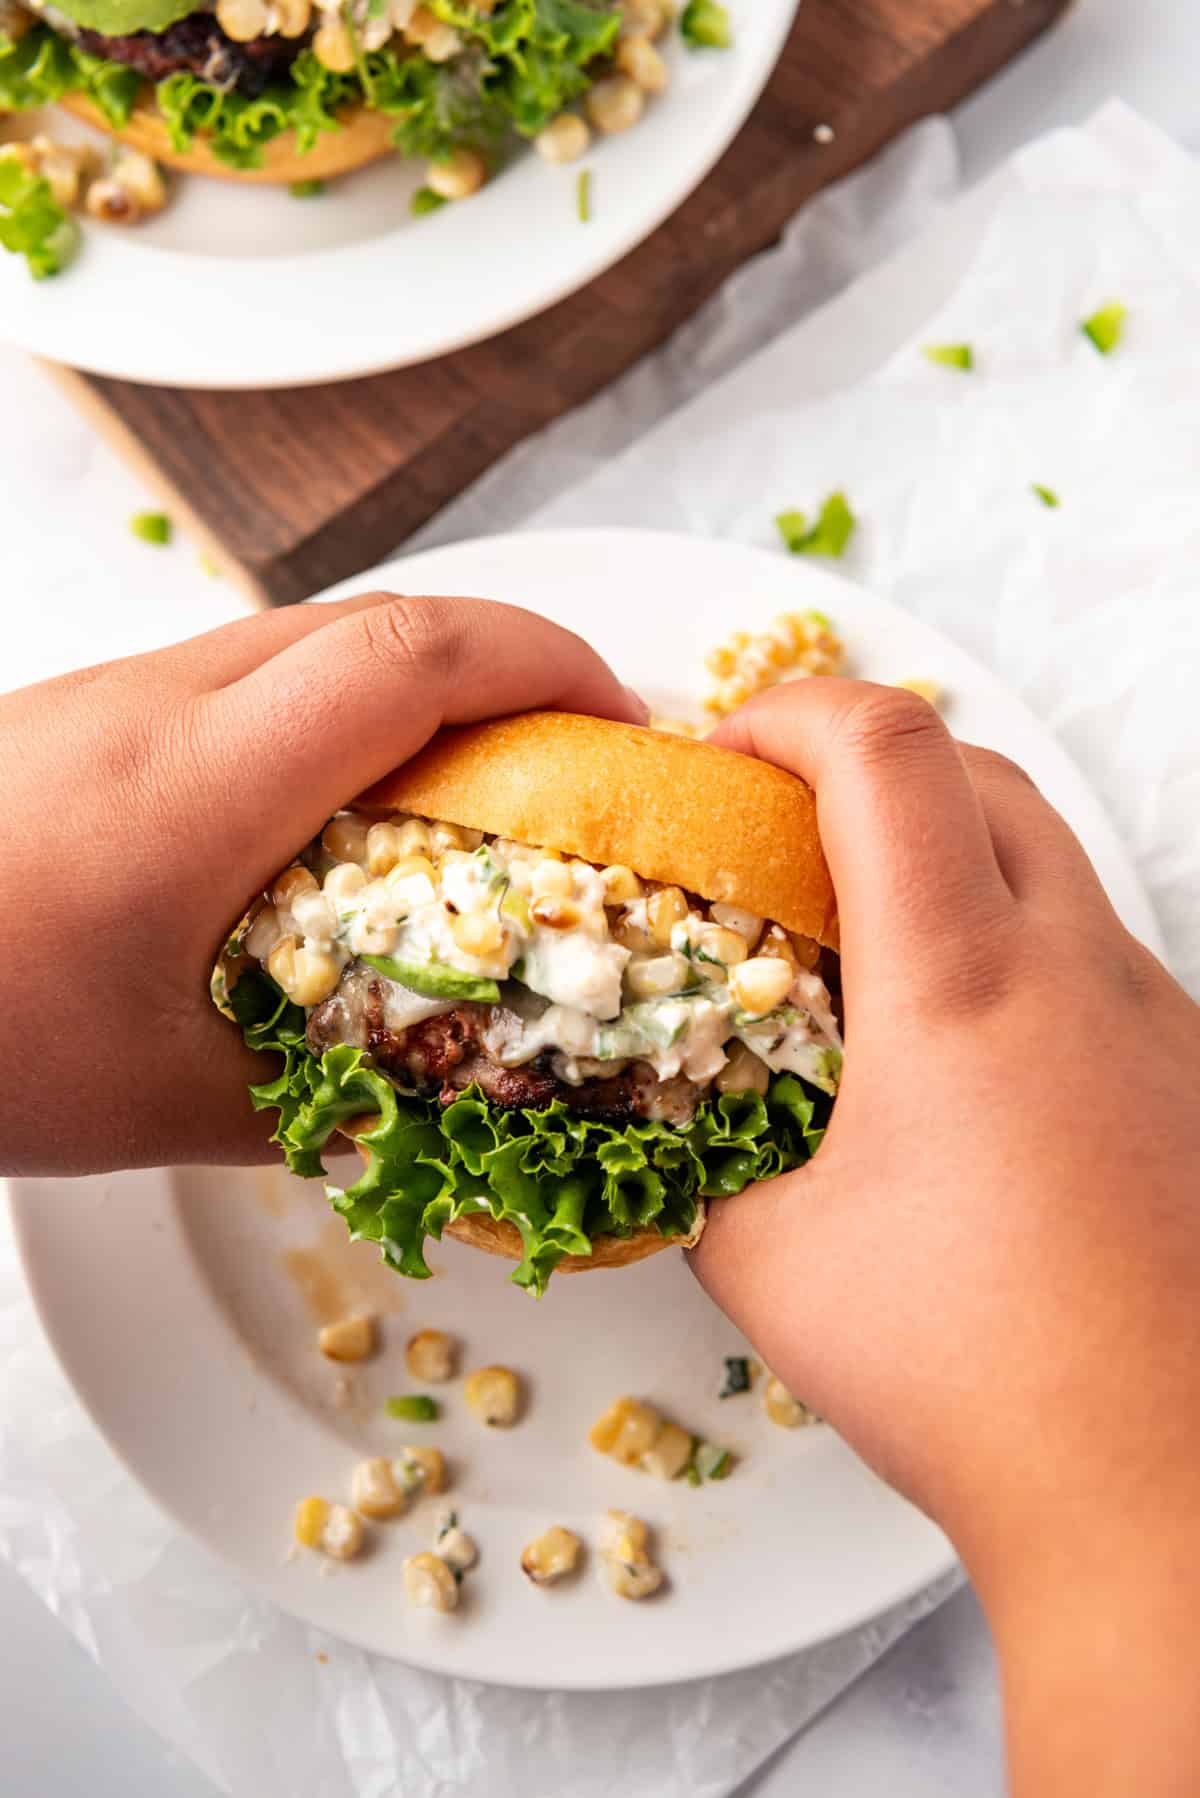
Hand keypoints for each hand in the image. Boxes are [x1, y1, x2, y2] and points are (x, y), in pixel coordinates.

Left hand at [1, 592, 642, 1177]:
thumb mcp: (160, 1100)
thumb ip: (325, 1097)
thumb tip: (445, 1112)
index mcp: (200, 783)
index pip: (412, 658)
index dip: (544, 666)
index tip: (624, 726)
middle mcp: (166, 702)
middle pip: (380, 620)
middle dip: (511, 664)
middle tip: (580, 760)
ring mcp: (120, 695)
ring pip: (316, 638)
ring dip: (427, 687)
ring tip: (485, 791)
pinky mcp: (88, 715)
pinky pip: (254, 677)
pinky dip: (344, 715)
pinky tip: (345, 816)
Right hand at [690, 680, 1199, 1794]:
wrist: (1160, 1492)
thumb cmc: (973, 1377)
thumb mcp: (769, 1259)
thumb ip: (700, 1158)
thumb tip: (667, 1122)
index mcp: (960, 983)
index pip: (883, 748)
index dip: (790, 711)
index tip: (727, 753)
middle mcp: (1076, 970)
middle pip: (976, 765)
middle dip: (864, 761)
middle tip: (782, 831)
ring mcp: (1153, 1016)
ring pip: (1046, 851)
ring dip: (946, 848)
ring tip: (864, 937)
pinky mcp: (1187, 1072)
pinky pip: (1092, 945)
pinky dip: (1011, 936)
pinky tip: (961, 1047)